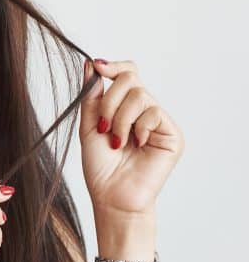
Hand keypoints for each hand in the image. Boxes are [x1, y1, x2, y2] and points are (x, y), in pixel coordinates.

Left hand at [80, 58, 184, 217]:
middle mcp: (144, 111)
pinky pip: (153, 113)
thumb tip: (91, 65)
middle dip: (109, 101)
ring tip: (116, 142)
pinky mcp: (172, 134)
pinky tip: (136, 145)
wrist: (111, 196)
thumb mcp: (89, 127)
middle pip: (131, 78)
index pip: (127, 73)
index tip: (98, 67)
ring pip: (140, 95)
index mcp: (125, 107)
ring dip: (120, 119)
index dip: (113, 67)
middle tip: (103, 127)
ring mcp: (159, 122)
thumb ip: (92, 97)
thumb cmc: (100, 167)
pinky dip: (137, 128)